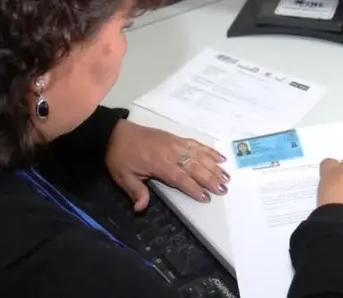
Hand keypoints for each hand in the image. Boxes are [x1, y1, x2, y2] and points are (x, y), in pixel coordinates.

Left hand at [106, 120, 228, 210]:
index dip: (194, 188)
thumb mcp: (123, 177)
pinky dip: (209, 150)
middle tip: (224, 189)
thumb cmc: (120, 157)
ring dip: (214, 166)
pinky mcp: (177, 138)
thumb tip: (141, 209)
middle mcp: (172, 153)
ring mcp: (176, 144)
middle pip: (195, 167)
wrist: (116, 133)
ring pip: (199, 155)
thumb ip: (136, 192)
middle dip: (211, 178)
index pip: (181, 178)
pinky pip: (196, 144)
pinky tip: (220, 157)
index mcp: (159, 164)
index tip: (206, 197)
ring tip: (227, 176)